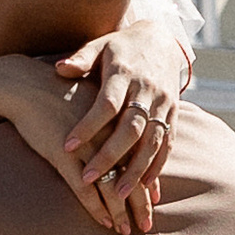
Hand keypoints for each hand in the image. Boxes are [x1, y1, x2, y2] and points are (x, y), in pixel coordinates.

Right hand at [0, 52, 138, 233]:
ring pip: (112, 185)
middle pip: (131, 173)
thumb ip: (104, 117)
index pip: (140, 155)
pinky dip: (96, 207)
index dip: (148, 178)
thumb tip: (112, 136)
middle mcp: (107, 133)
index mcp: (116, 118)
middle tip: (146, 224)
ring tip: (125, 230)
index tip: (155, 198)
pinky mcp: (65, 155)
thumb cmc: (53, 91)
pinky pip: (85, 188)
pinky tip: (104, 221)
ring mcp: (88, 146)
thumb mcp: (87, 99)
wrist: (24, 84)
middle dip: (140, 202)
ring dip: (120, 211)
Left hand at [56, 33, 180, 224]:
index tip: (66, 146)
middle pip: (130, 128)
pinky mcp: (174, 114)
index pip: (106, 104)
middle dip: (110, 156)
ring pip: (152, 141)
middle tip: (88, 179)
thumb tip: (60, 69)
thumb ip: (81, 58)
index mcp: (124, 73)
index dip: (88, 126)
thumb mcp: (100, 46)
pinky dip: (157, 167)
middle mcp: (147, 90)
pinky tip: (146, 188)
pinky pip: (168, 144)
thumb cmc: (120, 48)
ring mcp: (163, 104)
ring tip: (118, 195)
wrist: (162, 39)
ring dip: (136, 170)